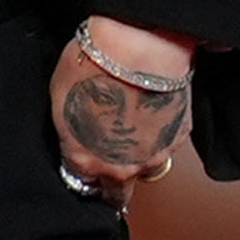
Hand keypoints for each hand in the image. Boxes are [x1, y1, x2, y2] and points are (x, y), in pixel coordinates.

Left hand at [53, 18, 196, 199]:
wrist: (138, 45)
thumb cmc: (95, 65)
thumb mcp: (60, 102)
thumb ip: (70, 133)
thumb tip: (77, 138)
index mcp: (86, 162)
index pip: (83, 187)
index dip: (85, 176)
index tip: (88, 168)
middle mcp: (121, 167)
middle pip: (118, 194)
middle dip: (114, 183)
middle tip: (112, 160)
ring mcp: (154, 155)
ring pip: (147, 170)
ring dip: (141, 159)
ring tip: (136, 130)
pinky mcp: (179, 137)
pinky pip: (168, 146)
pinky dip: (162, 135)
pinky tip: (154, 112)